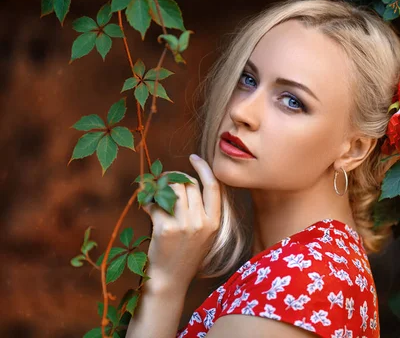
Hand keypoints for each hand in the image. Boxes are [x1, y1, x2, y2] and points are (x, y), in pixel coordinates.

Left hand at [141, 154, 221, 293]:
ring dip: (159, 187)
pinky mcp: (165, 229)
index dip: (203, 168)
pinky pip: (155, 203)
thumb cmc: (185, 255)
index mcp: (214, 222)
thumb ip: (201, 211)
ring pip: (172, 189)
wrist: (170, 280)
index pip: (213, 186)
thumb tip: (187, 182)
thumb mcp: (204, 234)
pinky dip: (147, 201)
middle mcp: (201, 222)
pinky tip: (145, 207)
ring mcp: (184, 225)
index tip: (193, 158)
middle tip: (162, 181)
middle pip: (189, 184)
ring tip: (153, 195)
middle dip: (173, 178)